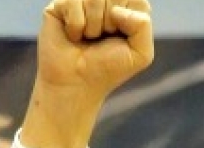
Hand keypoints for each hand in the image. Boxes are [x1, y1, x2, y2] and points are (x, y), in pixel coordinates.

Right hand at [22, 0, 153, 147]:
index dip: (129, 21)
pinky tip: (73, 36)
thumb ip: (143, 25)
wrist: (75, 84)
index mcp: (127, 7)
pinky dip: (75, 25)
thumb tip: (116, 9)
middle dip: (109, 24)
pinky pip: (73, 2)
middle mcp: (105, 0)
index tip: (120, 38)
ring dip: (92, 27)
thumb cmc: (107, 69)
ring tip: (87, 39)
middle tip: (101, 40)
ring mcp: (82, 1)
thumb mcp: (140, 53)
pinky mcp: (60, 5)